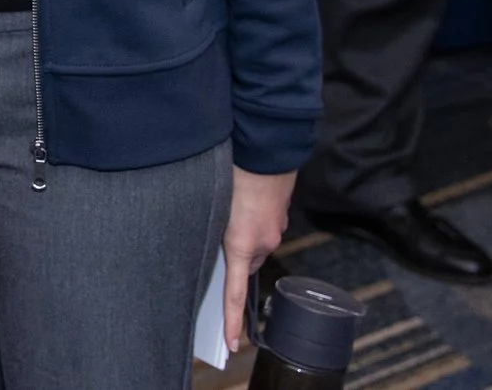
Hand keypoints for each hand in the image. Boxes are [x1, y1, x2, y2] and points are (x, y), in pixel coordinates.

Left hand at [221, 168, 294, 354]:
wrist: (265, 148)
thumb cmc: (235, 173)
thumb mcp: (214, 205)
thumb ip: (212, 229)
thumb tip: (211, 242)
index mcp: (242, 244)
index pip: (235, 293)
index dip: (232, 320)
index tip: (233, 344)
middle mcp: (264, 241)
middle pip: (244, 263)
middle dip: (230, 259)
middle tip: (214, 245)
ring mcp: (275, 228)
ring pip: (254, 243)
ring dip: (240, 235)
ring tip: (229, 213)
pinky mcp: (280, 214)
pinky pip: (264, 227)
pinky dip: (251, 221)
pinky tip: (243, 202)